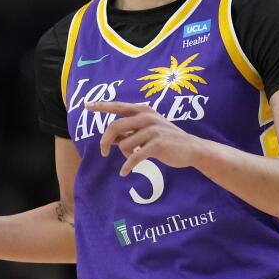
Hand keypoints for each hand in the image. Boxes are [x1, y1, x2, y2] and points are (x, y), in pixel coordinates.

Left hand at [87, 101, 205, 176]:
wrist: (192, 149)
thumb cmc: (167, 140)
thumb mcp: (148, 131)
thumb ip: (130, 132)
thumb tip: (110, 139)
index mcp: (144, 110)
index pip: (118, 106)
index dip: (101, 106)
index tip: (87, 106)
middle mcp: (147, 117)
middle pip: (115, 126)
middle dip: (105, 140)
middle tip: (104, 152)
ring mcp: (152, 130)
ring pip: (124, 144)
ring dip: (125, 154)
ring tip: (133, 158)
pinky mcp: (156, 145)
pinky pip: (134, 157)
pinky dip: (127, 166)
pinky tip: (125, 172)